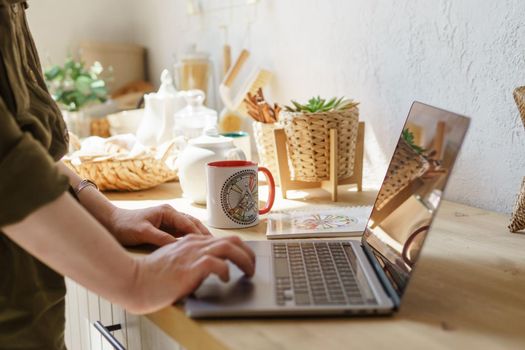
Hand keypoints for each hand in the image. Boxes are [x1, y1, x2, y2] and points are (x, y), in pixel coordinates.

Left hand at [109, 204, 211, 246]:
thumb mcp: (143, 233)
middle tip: (218, 247)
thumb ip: (161, 239)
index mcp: (168, 212)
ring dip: (199, 237)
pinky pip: (182, 234)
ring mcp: (169, 221)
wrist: (111, 223)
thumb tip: (178, 247)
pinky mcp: (166, 228)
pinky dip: (191, 240)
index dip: (201, 235)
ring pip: (190, 229)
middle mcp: (171, 214)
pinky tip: (196, 249)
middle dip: (205, 235)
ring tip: (211, 249)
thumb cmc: (125, 226)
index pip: (189, 224)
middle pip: (193, 224)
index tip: (211, 245)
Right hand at [130, 234, 255, 313]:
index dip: (238, 248)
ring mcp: (193, 254)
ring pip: (229, 248)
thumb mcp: (174, 260)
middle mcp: (194, 243)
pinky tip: (225, 279)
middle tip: (252, 266)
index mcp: (191, 240)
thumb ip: (190, 258)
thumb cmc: (152, 274)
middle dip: (248, 253)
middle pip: (232, 240)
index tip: (245, 258)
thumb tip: (205, 267)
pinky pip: (217, 264)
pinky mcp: (190, 267)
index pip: (222, 239)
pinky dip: (226, 271)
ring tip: (249, 272)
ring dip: (244, 260)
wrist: (134, 280)